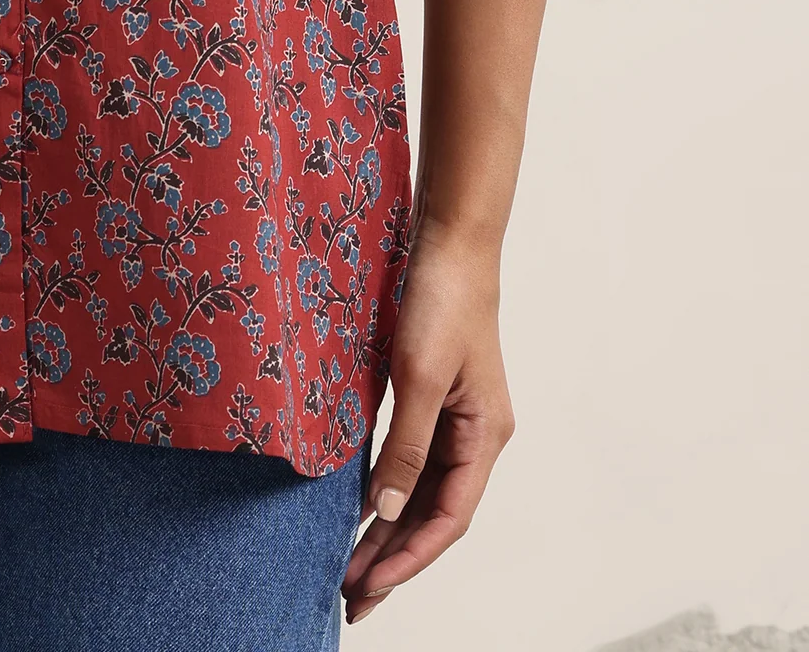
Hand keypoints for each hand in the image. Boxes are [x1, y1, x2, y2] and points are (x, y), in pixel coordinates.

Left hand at [341, 222, 515, 625]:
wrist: (449, 239)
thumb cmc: (442, 300)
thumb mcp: (420, 376)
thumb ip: (407, 446)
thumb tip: (388, 510)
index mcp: (484, 436)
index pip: (448, 518)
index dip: (409, 557)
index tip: (370, 586)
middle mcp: (476, 435)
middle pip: (435, 513)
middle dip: (395, 558)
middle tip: (351, 596)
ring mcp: (457, 416)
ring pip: (423, 491)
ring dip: (389, 530)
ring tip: (351, 567)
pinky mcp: (434, 396)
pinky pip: (413, 459)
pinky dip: (389, 488)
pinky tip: (362, 507)